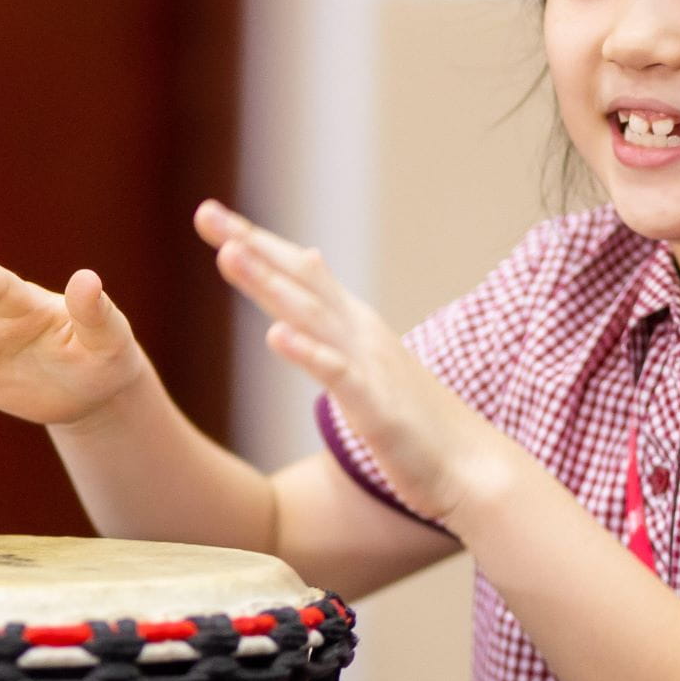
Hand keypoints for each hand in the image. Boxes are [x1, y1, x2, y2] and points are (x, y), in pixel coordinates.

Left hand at [194, 199, 498, 523]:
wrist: (472, 467)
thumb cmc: (417, 422)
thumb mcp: (369, 362)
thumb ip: (334, 317)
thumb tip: (310, 260)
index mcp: (356, 327)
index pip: (300, 274)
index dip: (257, 243)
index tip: (210, 214)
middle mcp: (361, 335)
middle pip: (300, 282)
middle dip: (253, 246)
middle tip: (207, 213)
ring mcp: (370, 369)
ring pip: (313, 317)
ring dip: (271, 284)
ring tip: (230, 255)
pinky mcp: (377, 409)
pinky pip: (339, 376)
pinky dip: (308, 353)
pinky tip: (276, 335)